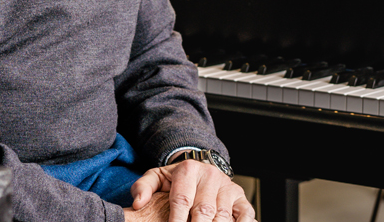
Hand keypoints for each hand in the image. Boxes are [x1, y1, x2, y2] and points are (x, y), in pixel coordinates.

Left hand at [130, 160, 254, 221]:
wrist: (199, 167)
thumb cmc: (176, 179)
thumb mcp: (156, 177)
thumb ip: (143, 188)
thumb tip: (138, 203)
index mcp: (188, 170)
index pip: (181, 200)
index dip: (176, 220)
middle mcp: (210, 176)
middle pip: (204, 209)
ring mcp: (227, 186)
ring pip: (223, 215)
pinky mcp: (240, 196)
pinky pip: (245, 213)